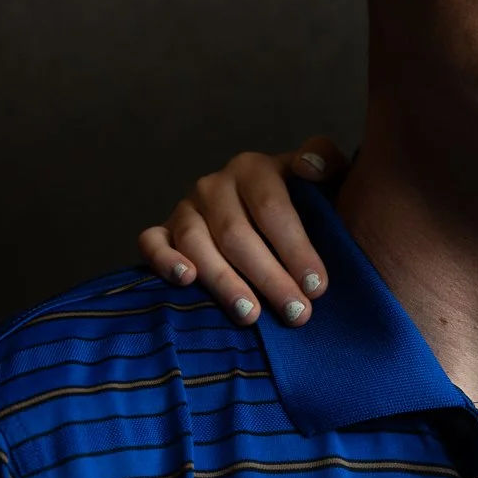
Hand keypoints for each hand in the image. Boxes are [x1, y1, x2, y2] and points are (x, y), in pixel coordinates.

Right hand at [137, 136, 346, 325]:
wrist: (270, 220)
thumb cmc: (304, 206)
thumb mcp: (326, 179)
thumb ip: (325, 162)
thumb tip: (308, 167)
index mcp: (253, 169)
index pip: (272, 209)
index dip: (295, 248)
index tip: (317, 286)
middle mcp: (214, 185)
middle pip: (236, 234)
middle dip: (269, 277)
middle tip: (295, 312)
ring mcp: (185, 208)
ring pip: (196, 243)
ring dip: (223, 282)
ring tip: (251, 315)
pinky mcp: (163, 231)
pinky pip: (152, 243)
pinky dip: (164, 261)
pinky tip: (186, 280)